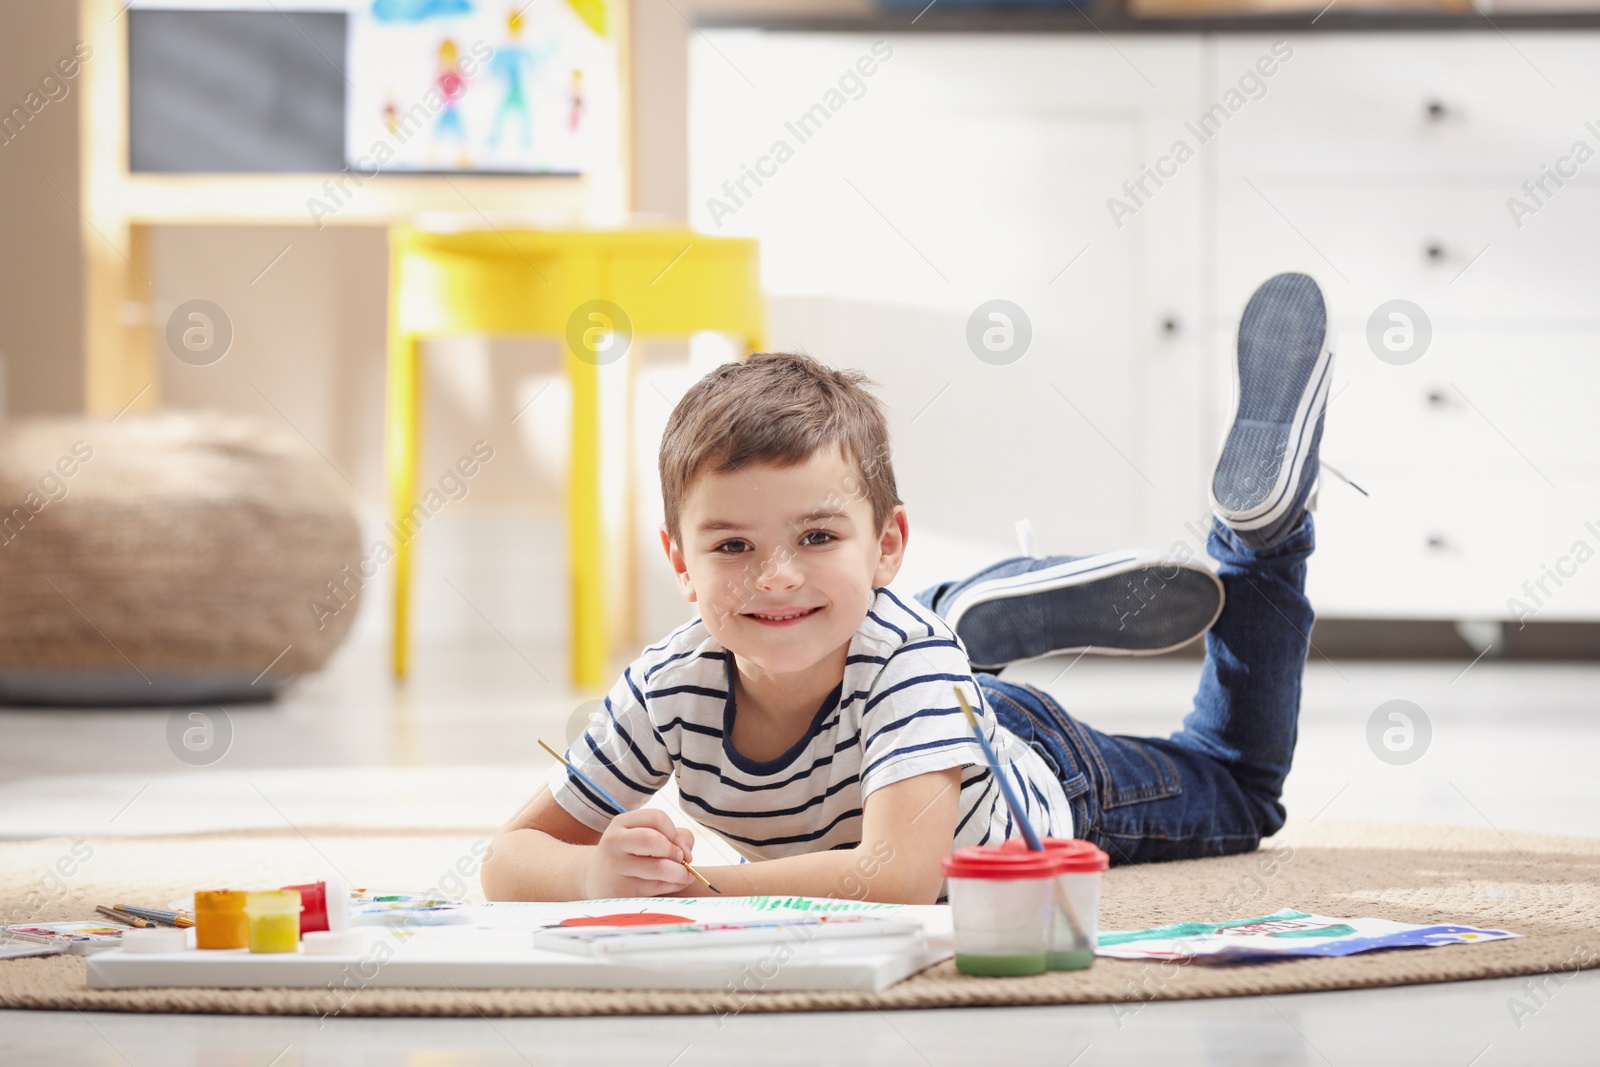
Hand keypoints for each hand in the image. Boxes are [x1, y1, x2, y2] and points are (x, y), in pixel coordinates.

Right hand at [583, 808, 697, 897]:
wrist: (597, 880)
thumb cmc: (632, 854)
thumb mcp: (646, 835)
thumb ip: (676, 837)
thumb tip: (688, 856)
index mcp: (621, 823)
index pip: (657, 818)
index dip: (672, 830)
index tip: (672, 841)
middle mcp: (614, 842)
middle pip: (654, 840)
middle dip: (675, 851)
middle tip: (680, 859)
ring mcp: (616, 868)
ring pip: (659, 867)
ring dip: (680, 872)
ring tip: (683, 874)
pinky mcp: (622, 891)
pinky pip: (657, 887)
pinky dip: (674, 885)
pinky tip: (673, 883)